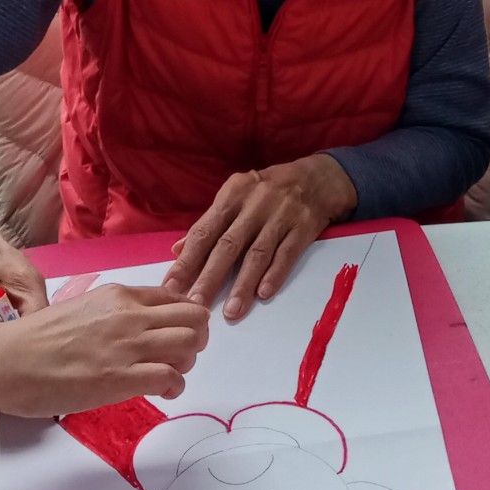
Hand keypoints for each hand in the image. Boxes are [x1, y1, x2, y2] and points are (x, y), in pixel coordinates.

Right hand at [0, 284, 210, 419]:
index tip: (174, 336)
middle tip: (179, 356)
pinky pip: (171, 377)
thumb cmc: (36, 340)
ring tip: (169, 374)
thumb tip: (135, 326)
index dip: (183, 320)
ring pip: (190, 344)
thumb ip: (114, 314)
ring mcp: (126, 346)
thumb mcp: (83, 309)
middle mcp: (129, 315)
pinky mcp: (120, 378)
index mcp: (119, 296)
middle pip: (194, 318)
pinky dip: (175, 386)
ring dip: (187, 363)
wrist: (6, 361)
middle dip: (196, 339)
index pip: (176, 298)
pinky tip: (162, 392)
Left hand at [165, 157, 357, 321]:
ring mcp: (281, 215)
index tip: (171, 287)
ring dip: (243, 284)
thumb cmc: (267, 191)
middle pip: (228, 245)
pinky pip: (287, 253)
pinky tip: (263, 294)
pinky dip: (275, 274)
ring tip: (231, 311)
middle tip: (195, 304)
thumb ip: (209, 223)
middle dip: (210, 277)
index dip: (187, 260)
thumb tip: (178, 250)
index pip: (205, 231)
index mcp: (233, 194)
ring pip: (258, 253)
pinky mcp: (304, 226)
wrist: (317, 178)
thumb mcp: (236, 197)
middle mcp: (255, 203)